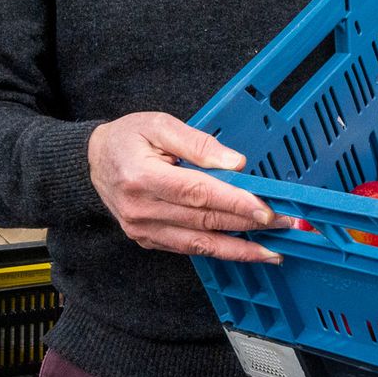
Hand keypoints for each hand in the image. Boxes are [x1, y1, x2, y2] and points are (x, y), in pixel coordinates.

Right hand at [88, 112, 288, 262]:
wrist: (93, 161)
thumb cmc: (127, 138)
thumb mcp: (159, 125)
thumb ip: (198, 144)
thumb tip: (235, 163)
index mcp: (142, 176)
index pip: (197, 193)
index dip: (234, 202)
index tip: (265, 208)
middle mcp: (141, 209)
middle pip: (203, 220)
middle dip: (248, 224)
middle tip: (284, 224)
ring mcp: (143, 229)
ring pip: (199, 243)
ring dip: (240, 249)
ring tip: (273, 250)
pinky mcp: (148, 240)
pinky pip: (189, 249)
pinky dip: (220, 251)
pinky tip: (245, 251)